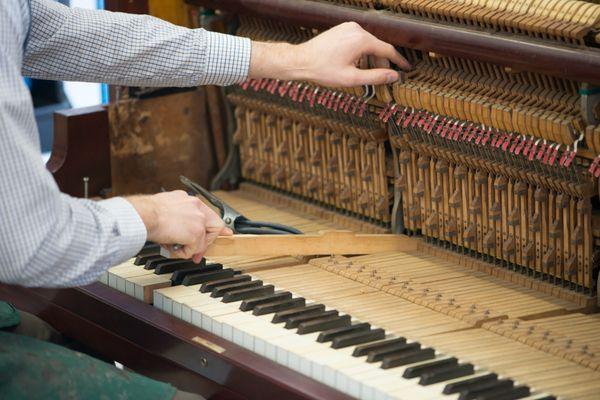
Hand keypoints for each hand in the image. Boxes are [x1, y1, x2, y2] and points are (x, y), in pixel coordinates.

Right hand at [127, 191, 232, 262]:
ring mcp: (198, 220)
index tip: (225, 233)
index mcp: (189, 200)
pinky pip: (194, 249)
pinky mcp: (196, 233)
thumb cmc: (147, 213)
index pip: (208, 213)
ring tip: (175, 248)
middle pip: (215, 226)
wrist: (144, 215)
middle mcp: (197, 206)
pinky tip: (172, 248)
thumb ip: (178, 216)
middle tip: (197, 253)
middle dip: (206, 242)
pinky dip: (183, 253)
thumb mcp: (165, 208)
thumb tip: (178, 229)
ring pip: (202, 241)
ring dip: (189, 249)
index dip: (215, 227)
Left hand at [249, 22, 410, 86]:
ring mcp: (349, 27)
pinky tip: (356, 66)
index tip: (407, 69)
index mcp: (362, 40)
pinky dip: (362, 53)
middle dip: (382, 64)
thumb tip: (394, 77)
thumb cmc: (323, 70)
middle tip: (384, 80)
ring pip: (368, 45)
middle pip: (378, 47)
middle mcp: (357, 29)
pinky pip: (359, 41)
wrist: (301, 60)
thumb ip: (376, 77)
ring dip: (371, 60)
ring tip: (366, 76)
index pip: (387, 51)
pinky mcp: (342, 29)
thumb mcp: (352, 79)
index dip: (398, 62)